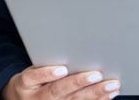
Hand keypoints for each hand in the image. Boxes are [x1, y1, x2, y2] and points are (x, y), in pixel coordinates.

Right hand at [0, 65, 120, 99]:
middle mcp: (38, 98)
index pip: (33, 77)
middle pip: (58, 91)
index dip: (47, 73)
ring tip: (111, 84)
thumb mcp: (30, 70)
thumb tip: (69, 45)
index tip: (61, 68)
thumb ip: (46, 61)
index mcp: (26, 84)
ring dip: (95, 93)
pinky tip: (110, 94)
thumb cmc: (32, 80)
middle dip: (78, 82)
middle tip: (96, 74)